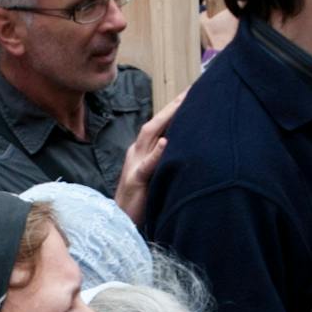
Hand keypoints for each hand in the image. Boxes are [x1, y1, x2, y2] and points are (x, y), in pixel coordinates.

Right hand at [112, 91, 184, 222]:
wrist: (119, 221)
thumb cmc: (139, 201)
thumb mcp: (153, 175)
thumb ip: (163, 160)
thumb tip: (180, 146)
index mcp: (142, 151)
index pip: (159, 125)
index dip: (174, 109)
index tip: (192, 94)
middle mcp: (137, 153)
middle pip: (155, 124)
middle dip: (172, 106)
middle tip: (191, 90)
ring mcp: (135, 165)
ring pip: (150, 136)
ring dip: (166, 119)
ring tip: (182, 104)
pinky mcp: (136, 181)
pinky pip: (147, 165)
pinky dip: (156, 153)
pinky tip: (165, 142)